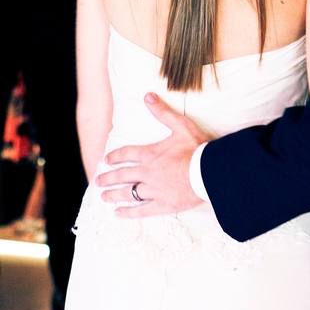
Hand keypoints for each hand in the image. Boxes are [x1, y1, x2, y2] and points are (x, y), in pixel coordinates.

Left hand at [96, 93, 209, 216]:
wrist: (210, 171)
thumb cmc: (197, 148)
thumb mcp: (180, 126)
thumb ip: (162, 112)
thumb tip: (148, 96)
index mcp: (150, 154)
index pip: (126, 154)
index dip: (114, 157)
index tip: (105, 160)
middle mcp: (147, 173)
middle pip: (122, 175)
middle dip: (108, 178)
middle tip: (98, 181)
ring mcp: (153, 190)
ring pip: (128, 193)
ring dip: (114, 195)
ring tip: (104, 197)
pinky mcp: (162, 204)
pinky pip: (141, 210)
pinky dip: (129, 212)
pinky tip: (119, 213)